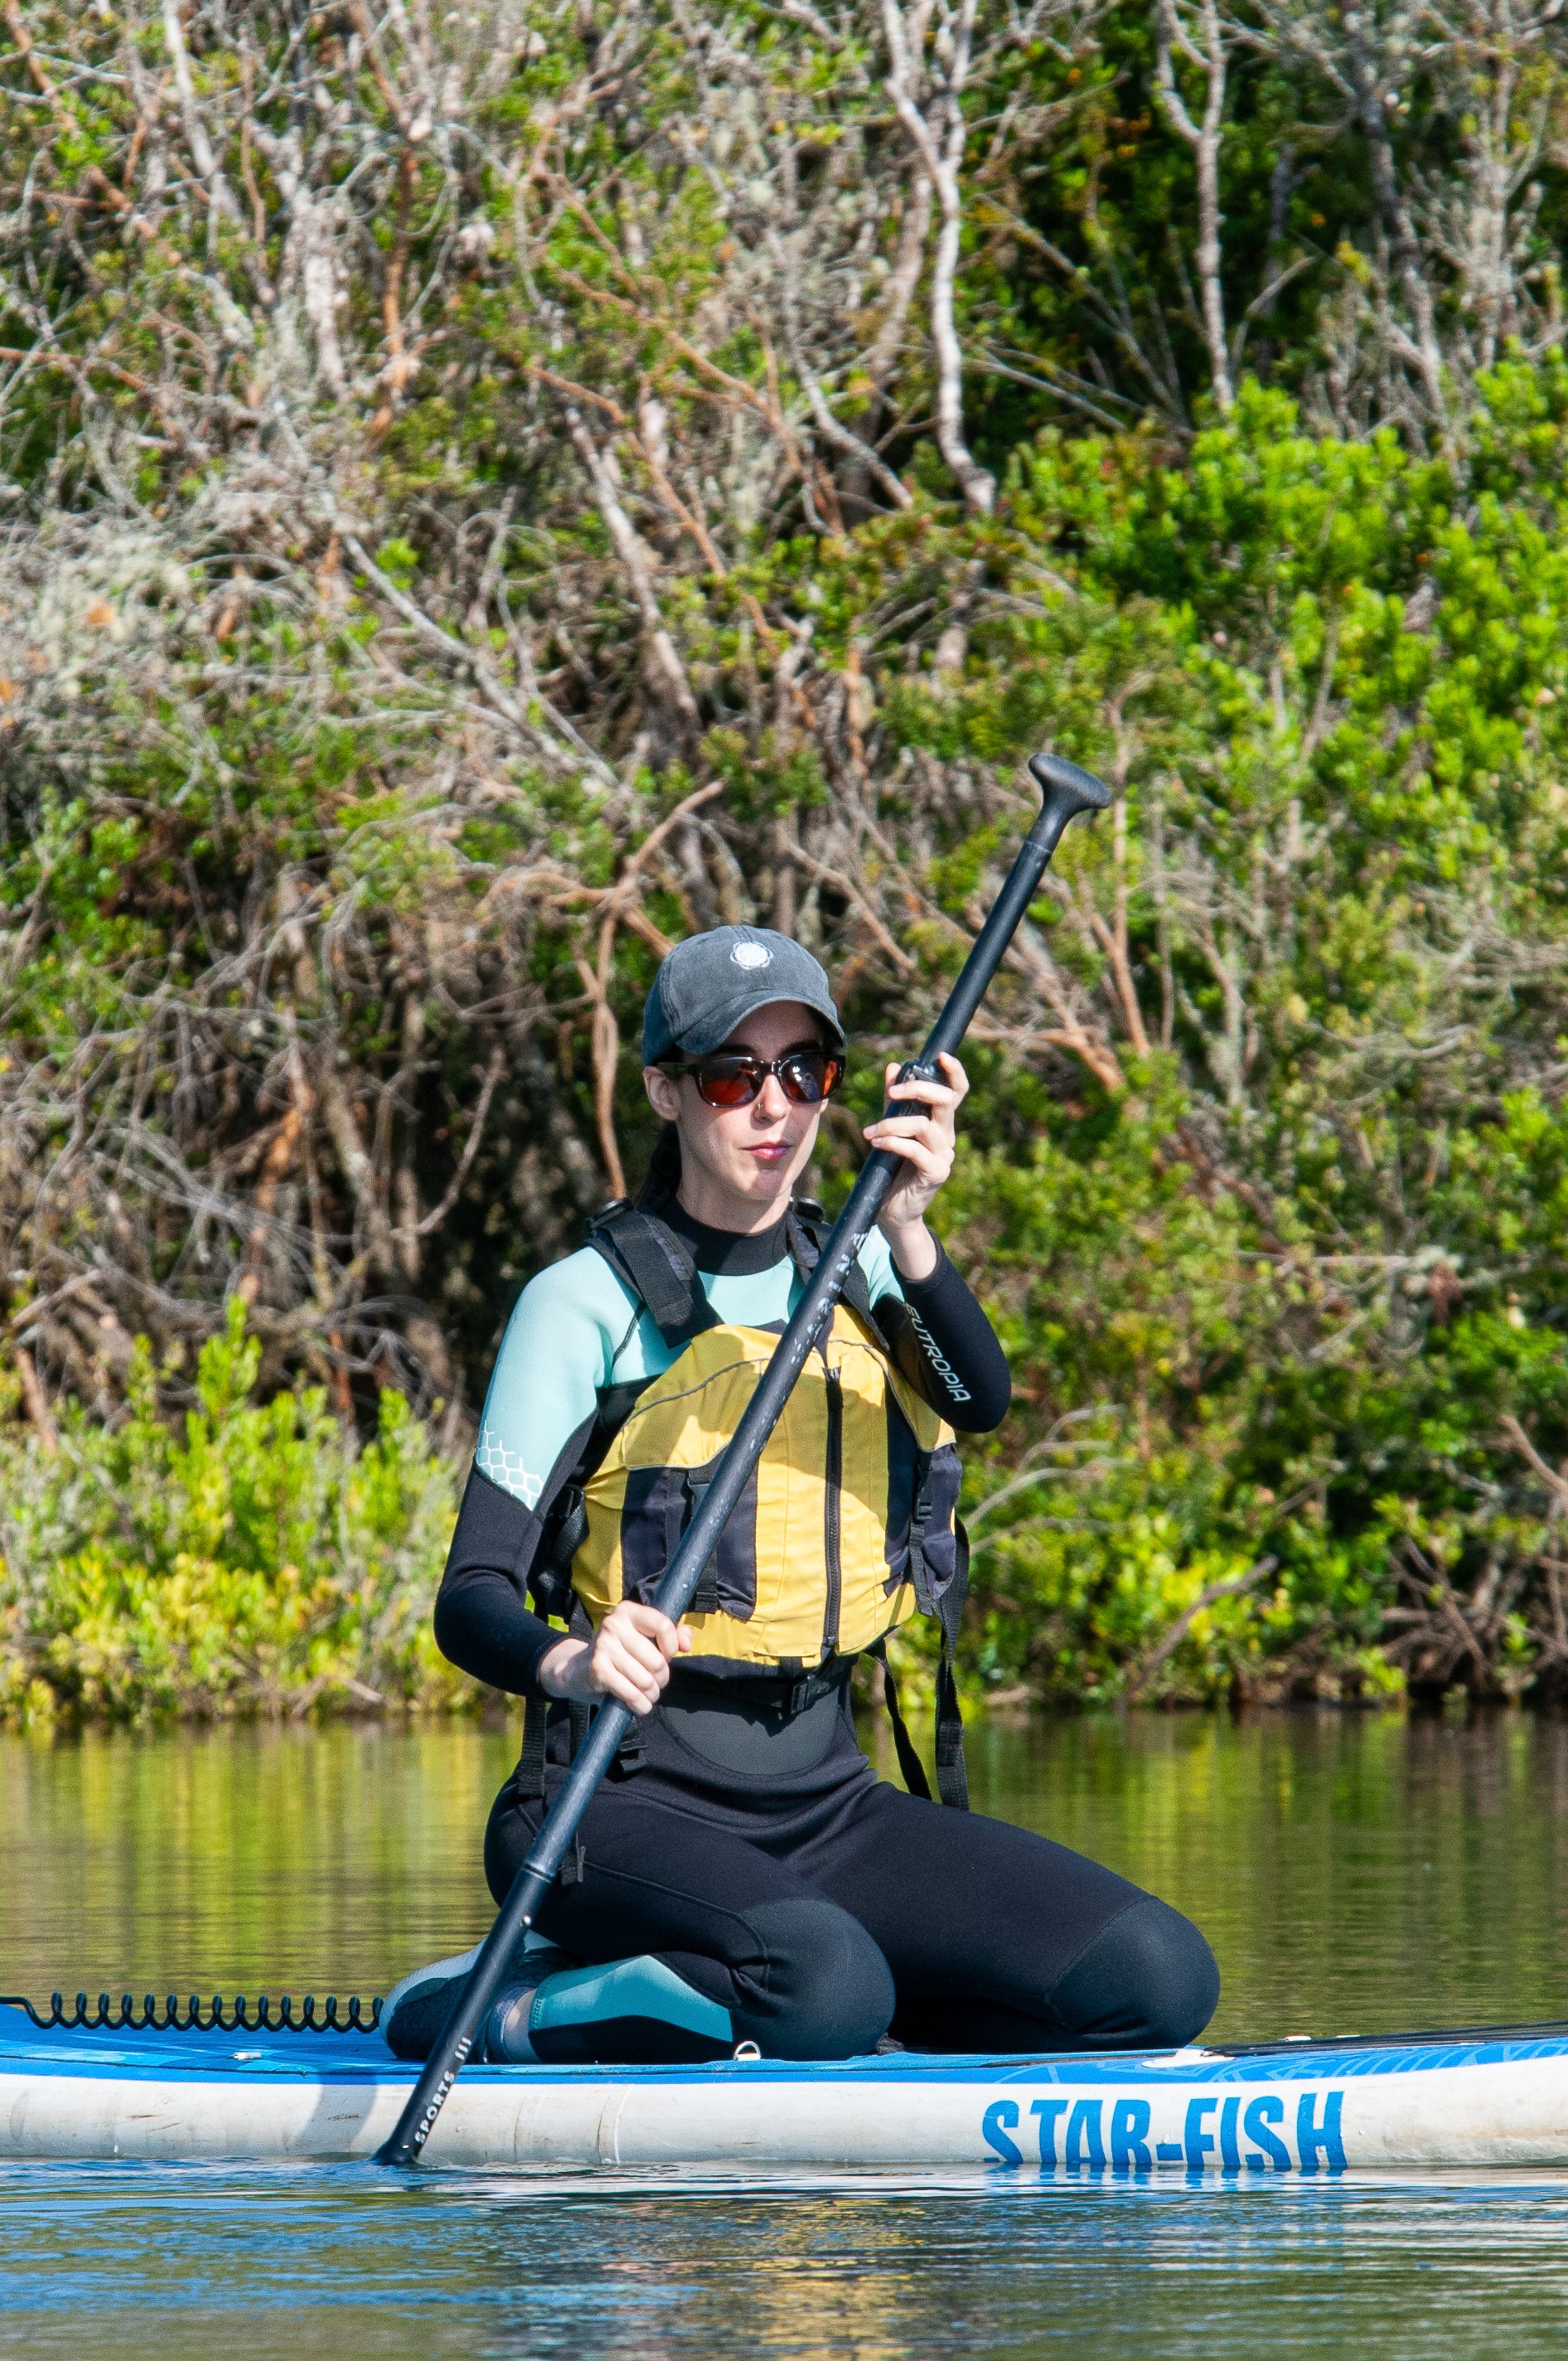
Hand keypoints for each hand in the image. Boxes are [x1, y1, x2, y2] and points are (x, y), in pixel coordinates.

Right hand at [537, 1598, 691, 1715]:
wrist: (578, 1669)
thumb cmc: (621, 1652)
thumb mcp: (644, 1637)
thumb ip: (672, 1634)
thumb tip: (686, 1644)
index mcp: (628, 1611)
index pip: (663, 1626)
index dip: (671, 1647)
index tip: (667, 1656)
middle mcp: (614, 1624)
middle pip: (657, 1660)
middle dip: (662, 1678)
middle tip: (655, 1681)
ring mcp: (604, 1646)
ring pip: (646, 1680)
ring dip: (652, 1694)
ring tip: (648, 1694)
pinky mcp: (598, 1669)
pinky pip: (631, 1694)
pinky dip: (640, 1705)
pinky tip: (639, 1705)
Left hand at [863, 1051, 967, 1281]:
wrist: (893, 1211)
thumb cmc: (892, 1170)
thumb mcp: (891, 1129)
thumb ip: (893, 1101)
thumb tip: (893, 1066)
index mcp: (941, 1124)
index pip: (957, 1092)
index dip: (954, 1072)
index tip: (940, 1055)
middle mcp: (947, 1137)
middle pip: (945, 1101)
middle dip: (917, 1090)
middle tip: (891, 1094)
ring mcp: (944, 1156)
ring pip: (923, 1126)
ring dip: (891, 1125)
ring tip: (869, 1133)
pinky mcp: (936, 1174)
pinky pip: (915, 1150)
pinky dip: (892, 1143)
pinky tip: (875, 1143)